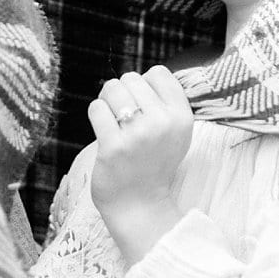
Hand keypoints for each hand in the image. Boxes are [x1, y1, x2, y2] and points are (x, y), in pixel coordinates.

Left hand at [87, 66, 191, 263]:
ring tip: (114, 122)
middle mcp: (163, 123)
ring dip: (107, 102)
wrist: (140, 204)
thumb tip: (146, 74)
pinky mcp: (113, 146)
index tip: (143, 105)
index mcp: (182, 117)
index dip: (144, 84)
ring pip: (111, 88)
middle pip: (131, 78)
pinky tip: (104, 131)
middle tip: (124, 117)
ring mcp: (137, 135)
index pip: (159, 73)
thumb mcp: (174, 133)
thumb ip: (166, 103)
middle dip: (122, 92)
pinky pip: (96, 108)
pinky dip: (96, 115)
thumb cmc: (153, 163)